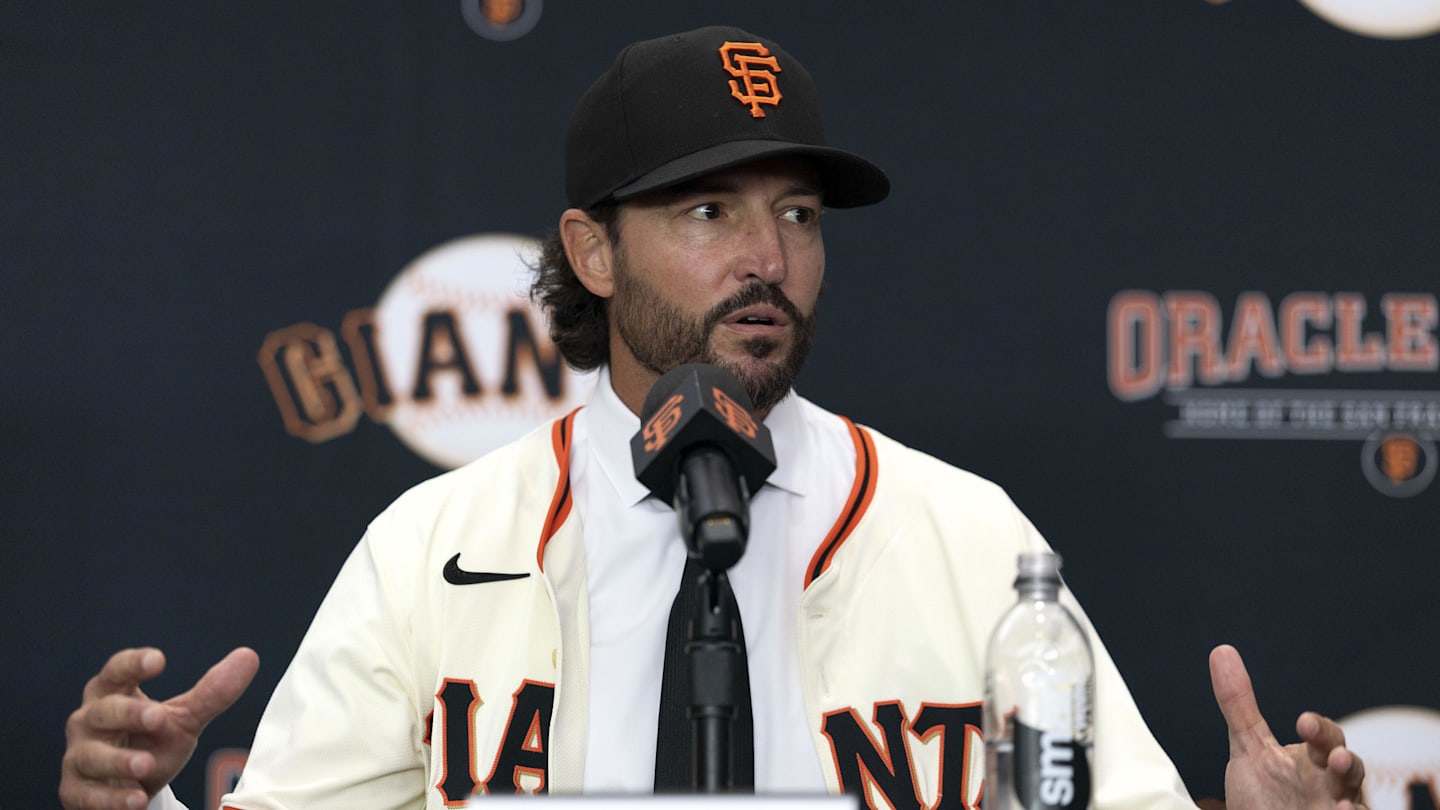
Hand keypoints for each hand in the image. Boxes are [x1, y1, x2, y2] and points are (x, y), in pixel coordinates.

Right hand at [60, 646, 259, 809]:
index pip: (116, 672)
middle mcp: (90, 721)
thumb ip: (212, 692)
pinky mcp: (76, 790)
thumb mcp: (182, 718)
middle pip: (104, 711)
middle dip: (130, 714)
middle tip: (159, 719)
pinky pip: (89, 794)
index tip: (157, 659)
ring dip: (120, 761)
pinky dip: (113, 798)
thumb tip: (247, 657)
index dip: (133, 664)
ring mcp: (79, 756)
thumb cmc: (149, 741)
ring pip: (92, 755)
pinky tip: (135, 800)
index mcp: (113, 694)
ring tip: (146, 765)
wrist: (129, 786)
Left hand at [1209, 644, 1366, 809]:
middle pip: (1349, 768)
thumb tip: (1222, 651)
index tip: (1304, 723)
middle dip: (1345, 761)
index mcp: (1313, 759)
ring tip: (1343, 805)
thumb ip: (1238, 705)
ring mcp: (1335, 808)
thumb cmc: (1264, 792)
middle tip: (1336, 758)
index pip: (1325, 737)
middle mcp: (1331, 785)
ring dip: (1352, 801)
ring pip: (1357, 803)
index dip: (1318, 728)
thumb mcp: (1249, 748)